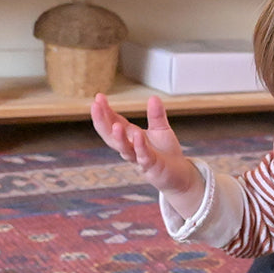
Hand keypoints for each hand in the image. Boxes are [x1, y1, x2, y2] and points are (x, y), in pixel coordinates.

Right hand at [91, 94, 203, 209]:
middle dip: (102, 122)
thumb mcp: (161, 129)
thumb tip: (153, 97)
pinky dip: (140, 147)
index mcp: (130, 137)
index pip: (113, 122)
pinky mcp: (151, 166)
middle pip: (110, 136)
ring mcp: (139, 158)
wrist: (179, 175)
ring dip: (119, 138)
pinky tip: (138, 136)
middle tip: (95, 107)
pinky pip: (143, 156)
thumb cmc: (166, 154)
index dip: (105, 111)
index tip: (98, 97)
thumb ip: (156, 115)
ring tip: (115, 125)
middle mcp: (130, 148)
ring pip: (124, 149)